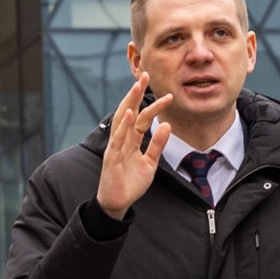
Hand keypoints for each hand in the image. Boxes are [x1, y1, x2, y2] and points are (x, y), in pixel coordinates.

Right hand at [95, 78, 174, 220]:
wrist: (117, 203)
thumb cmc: (131, 183)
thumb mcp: (150, 163)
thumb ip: (158, 145)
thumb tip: (167, 125)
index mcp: (132, 140)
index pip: (143, 117)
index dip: (153, 105)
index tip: (167, 94)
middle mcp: (122, 139)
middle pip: (130, 111)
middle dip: (136, 93)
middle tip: (145, 75)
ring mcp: (116, 146)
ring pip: (122, 120)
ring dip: (129, 102)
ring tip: (137, 86)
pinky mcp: (111, 157)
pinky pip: (118, 139)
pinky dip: (124, 126)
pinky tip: (130, 114)